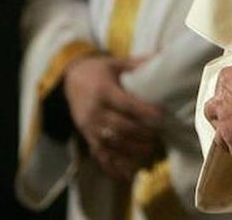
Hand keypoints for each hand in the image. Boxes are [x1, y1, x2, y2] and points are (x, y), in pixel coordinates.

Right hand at [63, 54, 165, 181]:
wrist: (69, 80)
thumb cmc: (98, 70)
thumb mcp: (116, 63)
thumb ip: (137, 64)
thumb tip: (162, 57)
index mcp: (103, 91)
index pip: (125, 103)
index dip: (144, 110)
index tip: (161, 115)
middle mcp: (94, 111)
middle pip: (119, 127)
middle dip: (140, 134)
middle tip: (158, 136)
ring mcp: (89, 126)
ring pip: (110, 143)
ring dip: (130, 150)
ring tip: (149, 151)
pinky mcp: (86, 136)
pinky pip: (98, 155)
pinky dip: (112, 167)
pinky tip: (126, 175)